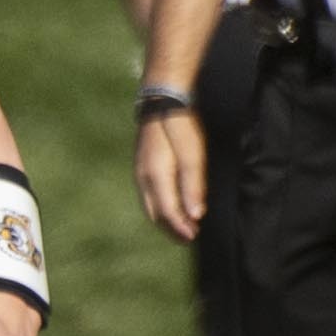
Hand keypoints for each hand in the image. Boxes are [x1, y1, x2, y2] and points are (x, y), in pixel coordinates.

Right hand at [134, 110, 206, 243]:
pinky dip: (160, 206)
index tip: (193, 237)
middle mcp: (143, 177)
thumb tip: (195, 215)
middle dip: (170, 228)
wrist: (162, 97)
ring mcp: (140, 171)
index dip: (179, 227)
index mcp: (155, 176)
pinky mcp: (142, 165)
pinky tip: (170, 205)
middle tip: (188, 238)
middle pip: (154, 213)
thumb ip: (192, 184)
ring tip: (180, 227)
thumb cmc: (180, 124)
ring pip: (149, 205)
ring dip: (164, 219)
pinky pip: (149, 194)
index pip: (166, 211)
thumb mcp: (192, 153)